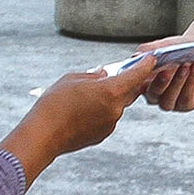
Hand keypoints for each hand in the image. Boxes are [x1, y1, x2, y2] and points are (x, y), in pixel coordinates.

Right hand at [6, 58, 154, 171]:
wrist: (43, 135)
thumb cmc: (54, 105)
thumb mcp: (72, 79)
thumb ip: (93, 75)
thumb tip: (103, 75)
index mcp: (111, 91)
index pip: (136, 76)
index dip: (145, 66)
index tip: (150, 60)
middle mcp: (115, 109)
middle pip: (130, 91)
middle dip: (128, 82)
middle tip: (121, 73)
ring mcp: (110, 124)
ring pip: (118, 105)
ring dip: (111, 97)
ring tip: (89, 94)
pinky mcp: (102, 134)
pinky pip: (108, 117)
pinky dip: (103, 110)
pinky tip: (85, 109)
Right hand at [135, 36, 193, 112]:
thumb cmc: (175, 50)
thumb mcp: (159, 46)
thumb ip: (147, 50)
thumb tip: (137, 56)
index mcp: (142, 83)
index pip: (136, 85)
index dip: (142, 76)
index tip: (149, 64)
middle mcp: (153, 95)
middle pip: (153, 93)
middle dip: (161, 81)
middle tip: (168, 67)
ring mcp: (168, 101)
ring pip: (168, 99)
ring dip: (177, 81)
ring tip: (185, 65)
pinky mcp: (185, 105)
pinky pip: (185, 98)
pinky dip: (190, 82)